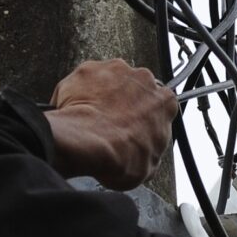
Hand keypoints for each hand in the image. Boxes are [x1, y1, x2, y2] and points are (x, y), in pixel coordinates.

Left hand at [44, 59, 176, 189]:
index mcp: (164, 103)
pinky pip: (82, 80)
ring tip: (88, 119)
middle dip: (123, 102)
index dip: (145, 117)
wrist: (89, 145)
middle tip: (109, 124)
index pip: (159, 105)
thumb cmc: (119, 156)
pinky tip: (72, 112)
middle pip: (135, 88)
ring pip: (109, 80)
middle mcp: (144, 79)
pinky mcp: (89, 69)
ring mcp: (116, 70)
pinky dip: (75, 93)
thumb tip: (143, 155)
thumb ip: (151, 151)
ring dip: (100, 95)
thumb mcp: (148, 168)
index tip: (134, 127)